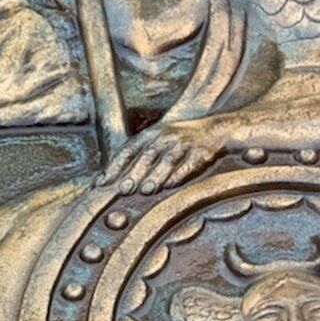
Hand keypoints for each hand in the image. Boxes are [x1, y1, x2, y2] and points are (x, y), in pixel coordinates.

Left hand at [101, 118, 230, 196]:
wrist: (216, 130)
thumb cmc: (181, 140)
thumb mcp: (158, 140)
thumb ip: (138, 157)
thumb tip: (112, 179)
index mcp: (152, 133)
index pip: (128, 149)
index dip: (115, 166)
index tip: (103, 182)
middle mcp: (166, 136)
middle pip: (147, 155)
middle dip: (134, 173)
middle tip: (123, 190)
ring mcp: (184, 143)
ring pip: (167, 160)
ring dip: (156, 175)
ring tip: (146, 190)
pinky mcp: (202, 152)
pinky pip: (189, 164)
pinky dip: (180, 174)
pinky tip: (171, 185)